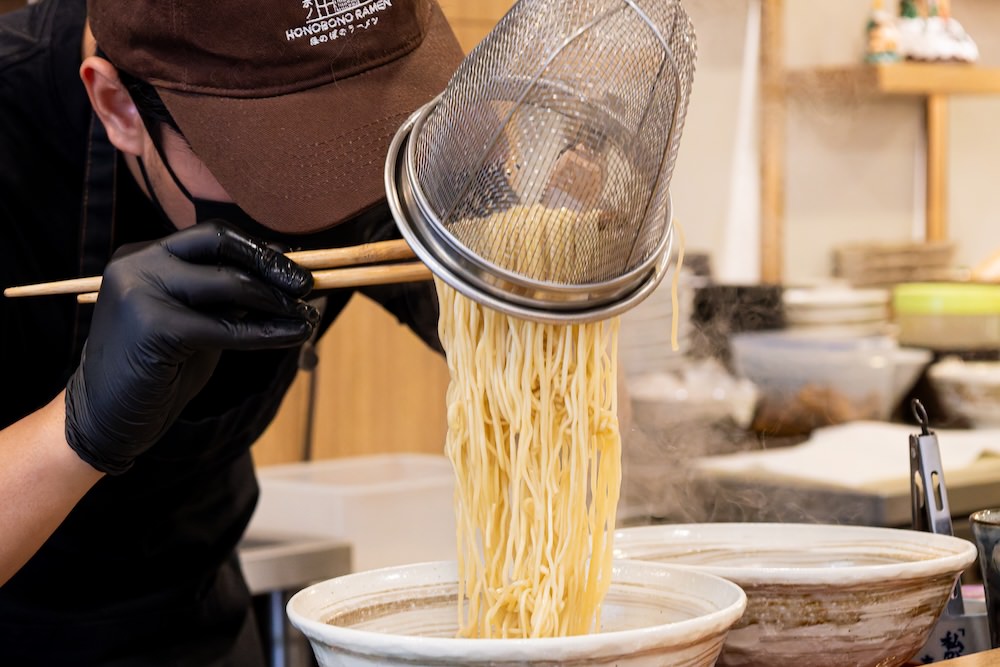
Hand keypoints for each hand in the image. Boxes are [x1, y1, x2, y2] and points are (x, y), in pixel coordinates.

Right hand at [64, 221, 319, 474]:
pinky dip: (268, 333)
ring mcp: (141, 291)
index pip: (214, 236)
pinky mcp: (154, 326)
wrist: (106, 419)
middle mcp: (138, 264)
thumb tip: (286, 275)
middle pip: (221, 244)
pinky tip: (294, 336)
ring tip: (307, 316)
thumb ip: (227, 298)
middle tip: (308, 285)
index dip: (260, 250)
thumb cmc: (156, 372)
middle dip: (272, 264)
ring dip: (277, 300)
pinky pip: (227, 327)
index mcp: (145, 256)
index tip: (297, 269)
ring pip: (230, 284)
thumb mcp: (196, 322)